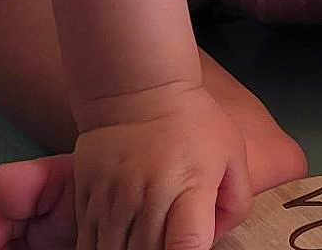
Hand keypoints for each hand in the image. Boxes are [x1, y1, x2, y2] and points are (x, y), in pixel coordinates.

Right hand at [72, 84, 251, 249]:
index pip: (187, 244)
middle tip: (168, 237)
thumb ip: (234, 202)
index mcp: (190, 186)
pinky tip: (119, 239)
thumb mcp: (232, 153)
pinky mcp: (87, 196)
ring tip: (144, 237)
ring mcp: (114, 198)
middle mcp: (149, 195)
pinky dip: (105, 248)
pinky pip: (88, 243)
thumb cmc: (190, 121)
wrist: (138, 88)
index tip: (190, 249)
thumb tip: (214, 241)